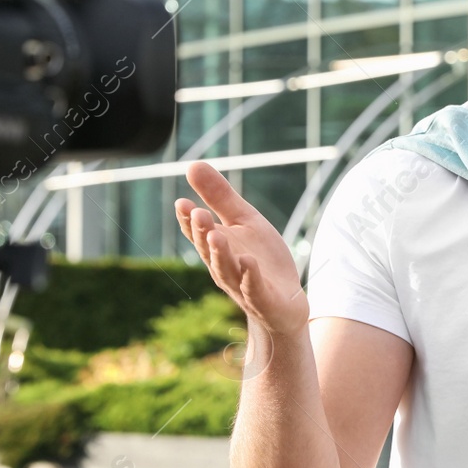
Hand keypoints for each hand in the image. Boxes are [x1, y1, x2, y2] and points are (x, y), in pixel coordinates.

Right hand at [174, 161, 308, 338]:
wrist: (286, 303)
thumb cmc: (261, 259)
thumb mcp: (244, 221)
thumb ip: (219, 196)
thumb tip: (191, 165)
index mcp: (217, 247)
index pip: (198, 233)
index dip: (189, 220)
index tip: (182, 203)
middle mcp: (224, 267)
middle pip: (209, 250)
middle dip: (202, 232)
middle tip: (197, 213)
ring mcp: (242, 285)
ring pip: (227, 270)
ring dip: (220, 253)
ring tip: (216, 235)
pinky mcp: (264, 300)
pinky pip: (254, 289)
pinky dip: (250, 277)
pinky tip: (249, 262)